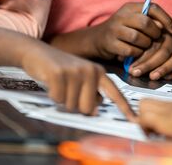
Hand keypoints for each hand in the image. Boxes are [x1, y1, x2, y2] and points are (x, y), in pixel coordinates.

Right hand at [20, 41, 135, 120]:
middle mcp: (90, 71)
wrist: (36, 52)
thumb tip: (96, 109)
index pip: (115, 93)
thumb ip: (91, 92)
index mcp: (98, 72)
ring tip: (59, 84)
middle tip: (68, 90)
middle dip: (75, 105)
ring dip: (63, 99)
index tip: (134, 120)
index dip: (124, 108)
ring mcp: (75, 71)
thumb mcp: (80, 77)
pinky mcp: (59, 74)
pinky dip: (53, 95)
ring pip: (71, 105)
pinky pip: (58, 99)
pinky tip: (51, 83)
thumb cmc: (59, 68)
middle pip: (87, 108)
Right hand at [90, 2, 171, 59]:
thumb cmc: (123, 30)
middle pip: (145, 23)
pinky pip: (130, 50)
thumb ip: (149, 20)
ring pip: (138, 38)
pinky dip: (136, 53)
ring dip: (146, 45)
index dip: (166, 19)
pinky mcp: (110, 44)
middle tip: (156, 39)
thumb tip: (167, 27)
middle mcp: (121, 16)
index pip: (152, 7)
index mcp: (129, 7)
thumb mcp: (133, 20)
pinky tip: (136, 53)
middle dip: (155, 33)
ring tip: (145, 46)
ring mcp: (114, 30)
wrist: (97, 39)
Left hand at [127, 31, 171, 79]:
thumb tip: (122, 58)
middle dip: (149, 64)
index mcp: (160, 31)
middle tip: (137, 73)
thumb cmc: (146, 43)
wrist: (166, 41)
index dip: (141, 57)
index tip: (130, 68)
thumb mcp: (139, 41)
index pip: (152, 44)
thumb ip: (133, 48)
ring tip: (152, 77)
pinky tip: (166, 78)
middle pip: (163, 51)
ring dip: (163, 69)